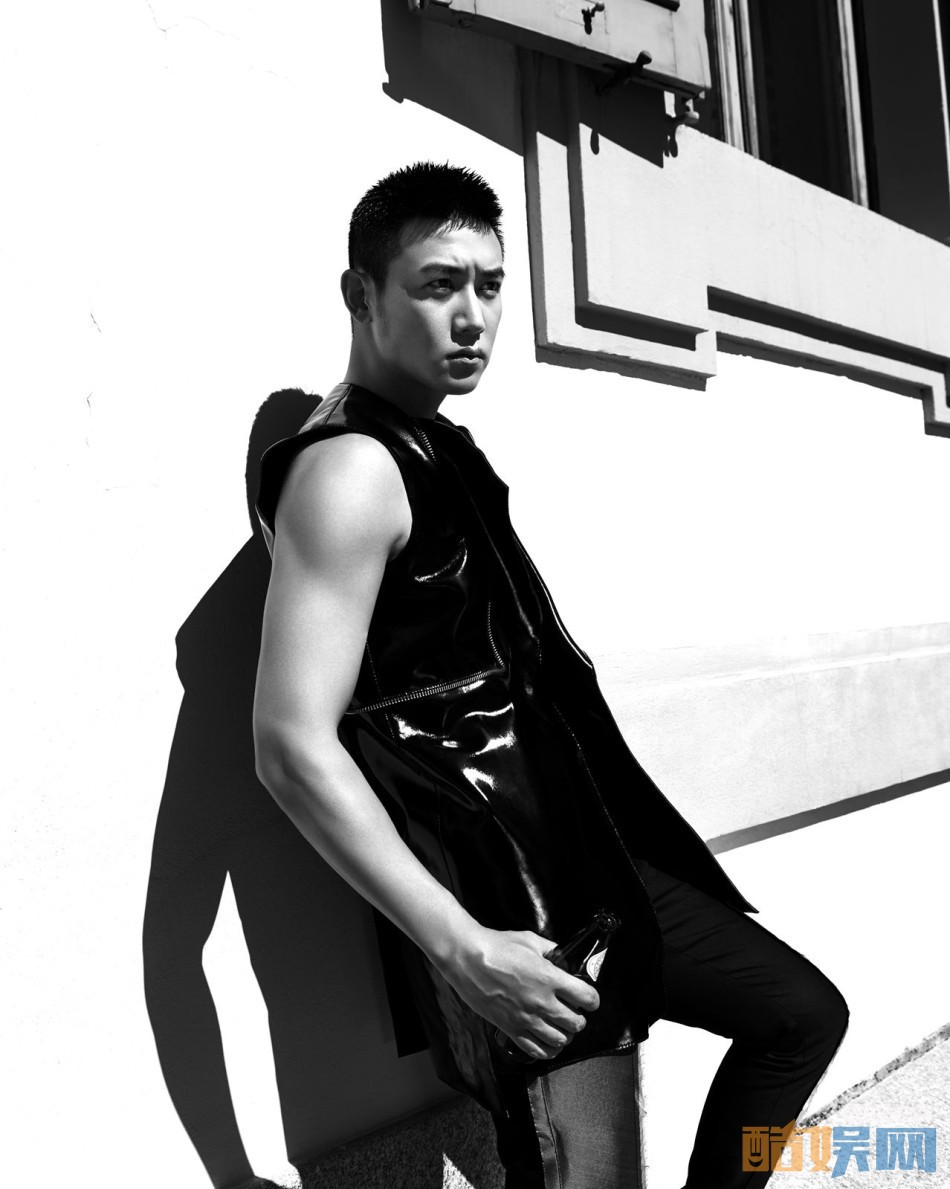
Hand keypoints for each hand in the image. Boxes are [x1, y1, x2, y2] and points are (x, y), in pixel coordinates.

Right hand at [437, 925, 600, 1060]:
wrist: (468, 959)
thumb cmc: (498, 946)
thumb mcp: (531, 941)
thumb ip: (551, 951)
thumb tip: (562, 960)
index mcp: (550, 978)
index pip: (586, 997)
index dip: (593, 1000)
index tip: (590, 1000)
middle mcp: (541, 1002)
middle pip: (576, 1023)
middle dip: (579, 1019)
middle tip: (575, 1013)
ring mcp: (526, 1018)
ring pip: (559, 1040)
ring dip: (565, 1035)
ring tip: (562, 1028)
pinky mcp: (510, 1029)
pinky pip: (536, 1050)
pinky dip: (547, 1050)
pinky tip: (549, 1044)